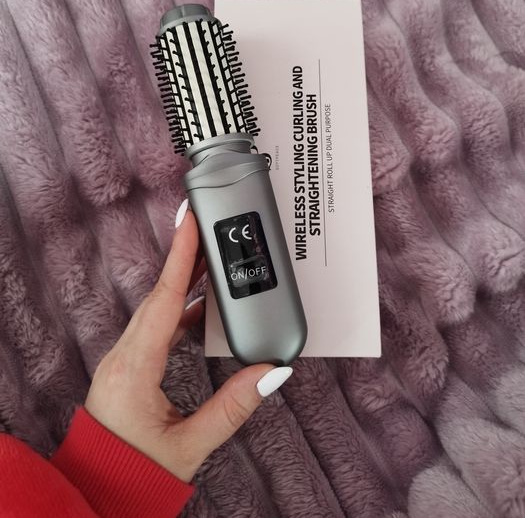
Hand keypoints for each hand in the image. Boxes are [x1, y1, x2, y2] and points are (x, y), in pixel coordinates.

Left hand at [85, 200, 292, 482]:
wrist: (99, 490)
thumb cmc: (137, 472)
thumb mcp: (190, 445)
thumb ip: (233, 407)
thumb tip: (272, 372)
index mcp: (135, 367)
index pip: (164, 299)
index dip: (180, 257)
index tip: (190, 220)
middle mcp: (124, 355)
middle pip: (160, 294)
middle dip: (185, 257)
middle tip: (206, 224)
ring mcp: (124, 358)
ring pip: (158, 307)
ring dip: (184, 282)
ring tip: (210, 258)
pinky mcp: (130, 365)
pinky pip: (157, 326)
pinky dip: (181, 310)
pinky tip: (202, 308)